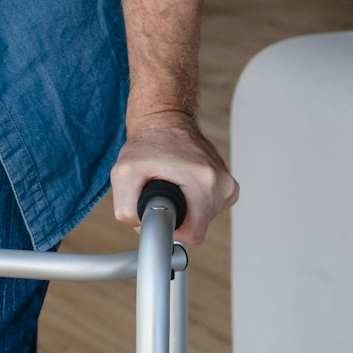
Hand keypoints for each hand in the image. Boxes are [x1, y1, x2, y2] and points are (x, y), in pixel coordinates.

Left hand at [110, 110, 237, 245]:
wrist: (165, 119)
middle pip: (196, 227)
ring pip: (202, 218)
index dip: (169, 227)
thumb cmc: (147, 143)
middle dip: (175, 216)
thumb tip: (143, 228)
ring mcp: (228, 184)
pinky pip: (207, 208)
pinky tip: (182, 183)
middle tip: (161, 191)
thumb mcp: (123, 173)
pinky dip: (192, 201)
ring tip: (171, 183)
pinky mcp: (228, 185)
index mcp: (205, 182)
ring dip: (184, 208)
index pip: (191, 233)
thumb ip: (127, 209)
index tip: (158, 208)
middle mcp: (223, 184)